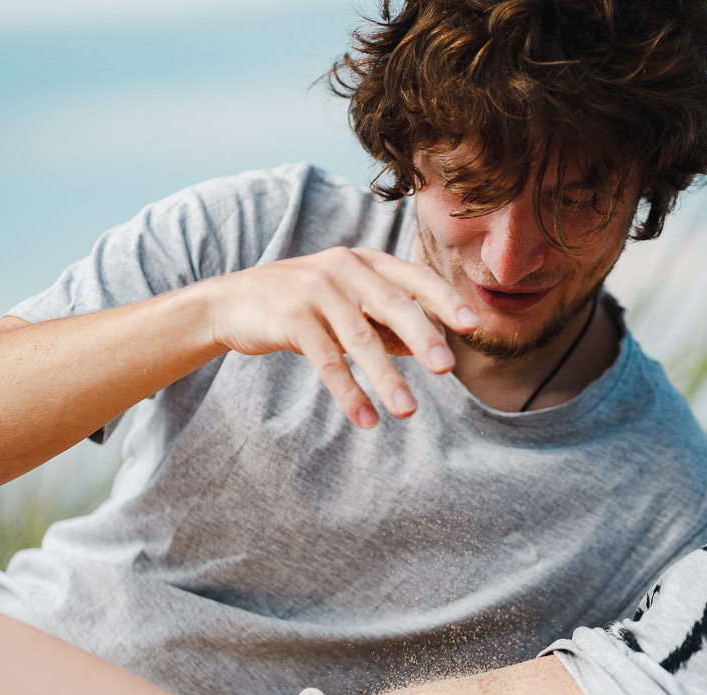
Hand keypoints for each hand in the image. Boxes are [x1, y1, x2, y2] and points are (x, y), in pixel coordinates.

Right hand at [202, 245, 478, 426]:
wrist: (233, 302)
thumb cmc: (304, 303)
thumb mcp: (350, 305)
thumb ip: (387, 323)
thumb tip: (431, 347)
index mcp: (367, 262)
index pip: (415, 279)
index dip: (445, 301)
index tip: (473, 326)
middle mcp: (345, 268)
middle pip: (393, 304)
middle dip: (423, 337)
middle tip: (447, 368)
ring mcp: (315, 290)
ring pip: (360, 339)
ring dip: (386, 378)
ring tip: (408, 412)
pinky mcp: (290, 317)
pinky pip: (327, 360)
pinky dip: (349, 393)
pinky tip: (367, 420)